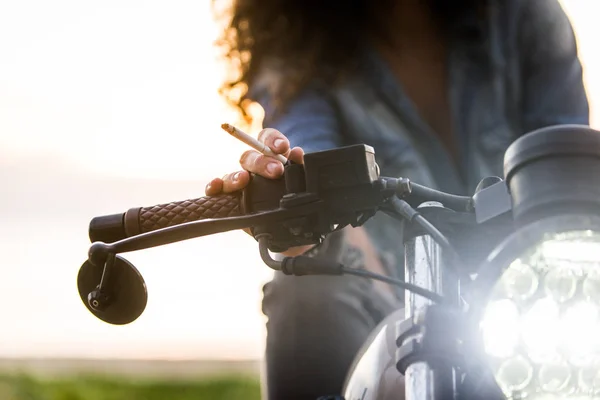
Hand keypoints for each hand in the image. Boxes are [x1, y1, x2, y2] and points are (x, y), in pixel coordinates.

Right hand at [205, 128, 309, 255]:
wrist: (292, 228)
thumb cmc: (296, 200)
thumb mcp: (302, 185)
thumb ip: (300, 169)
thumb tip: (298, 154)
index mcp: (273, 158)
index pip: (267, 139)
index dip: (273, 139)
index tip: (282, 147)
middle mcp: (255, 168)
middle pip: (250, 156)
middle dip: (262, 162)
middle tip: (276, 171)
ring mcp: (242, 183)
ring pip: (234, 173)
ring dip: (237, 175)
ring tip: (244, 180)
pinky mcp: (232, 200)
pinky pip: (218, 190)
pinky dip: (214, 186)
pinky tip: (216, 185)